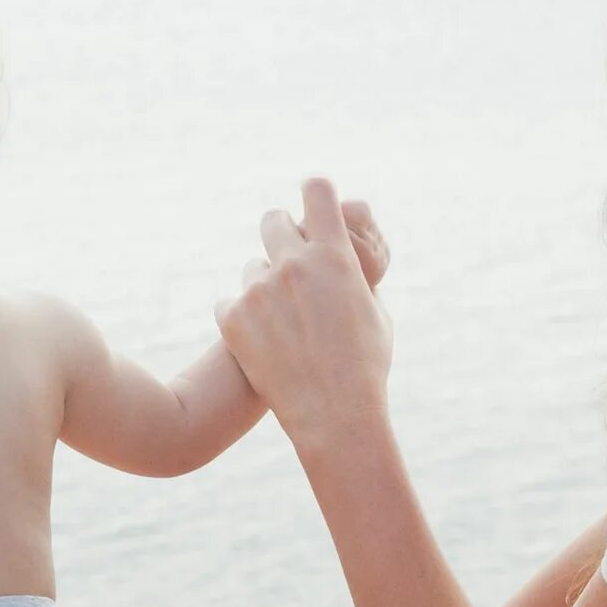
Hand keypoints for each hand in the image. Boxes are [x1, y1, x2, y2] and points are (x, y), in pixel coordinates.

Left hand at [218, 177, 393, 452]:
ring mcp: (258, 290)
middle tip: (285, 257)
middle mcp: (293, 264)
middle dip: (279, 233)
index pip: (317, 191)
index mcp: (334, 256)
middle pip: (273, 219)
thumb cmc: (366, 366)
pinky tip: (260, 343)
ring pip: (252, 268)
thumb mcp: (375, 312)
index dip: (314, 192)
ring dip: (263, 286)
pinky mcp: (232, 317)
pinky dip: (242, 319)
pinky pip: (231, 302)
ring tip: (282, 325)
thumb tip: (345, 256)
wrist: (334, 415)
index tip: (312, 202)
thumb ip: (354, 276)